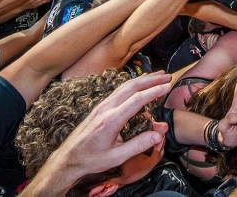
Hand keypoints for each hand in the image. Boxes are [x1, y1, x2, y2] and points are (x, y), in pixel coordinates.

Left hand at [44, 72, 172, 185]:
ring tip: (158, 76)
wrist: (68, 157)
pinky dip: (133, 85)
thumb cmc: (91, 159)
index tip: (168, 86)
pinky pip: (119, 91)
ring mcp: (102, 106)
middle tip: (167, 76)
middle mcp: (106, 108)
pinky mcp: (101, 107)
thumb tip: (158, 135)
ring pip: (125, 86)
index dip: (154, 91)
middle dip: (151, 80)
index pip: (137, 100)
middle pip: (131, 87)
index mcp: (111, 120)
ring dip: (143, 79)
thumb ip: (138, 145)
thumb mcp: (116, 157)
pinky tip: (140, 85)